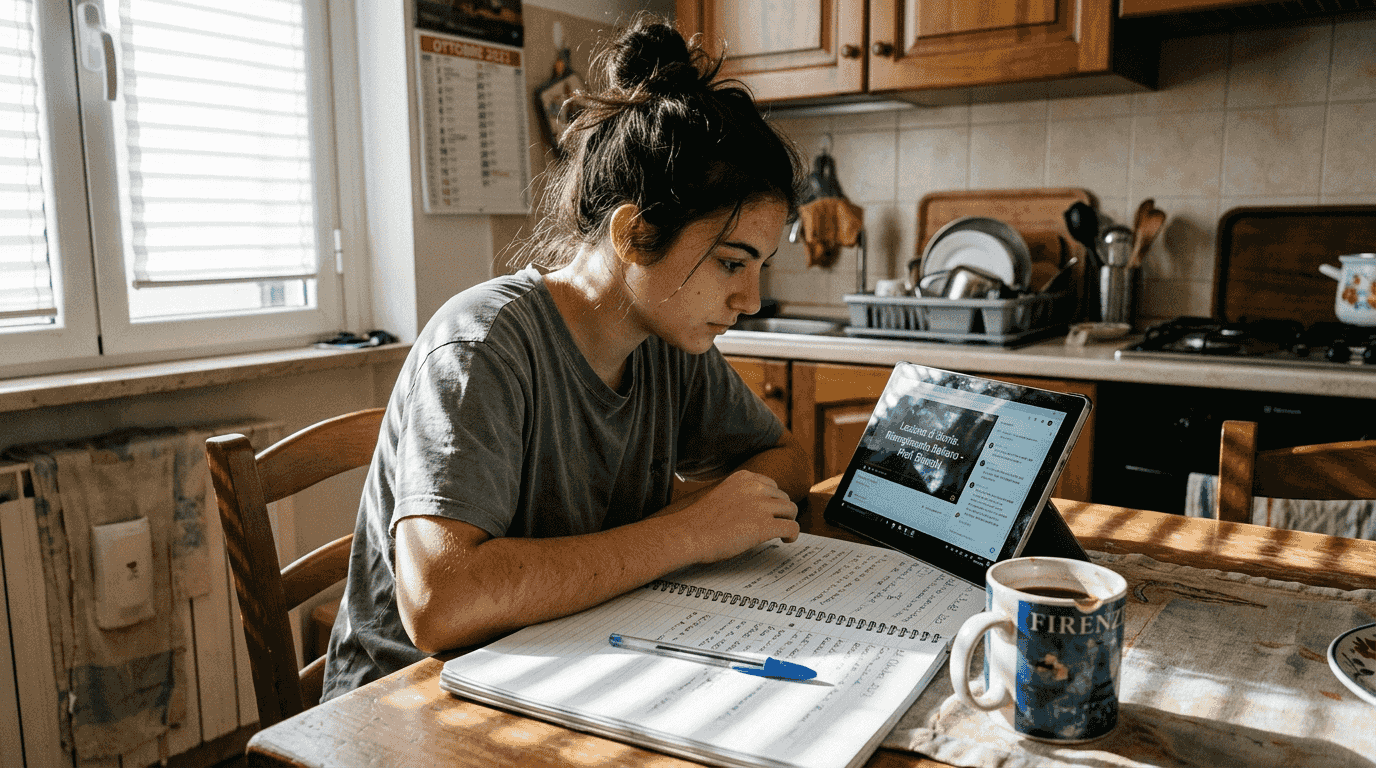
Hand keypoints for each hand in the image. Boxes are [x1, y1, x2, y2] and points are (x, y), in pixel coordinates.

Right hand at [671, 469, 798, 562]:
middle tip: (776, 524)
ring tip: (782, 533)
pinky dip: (792, 534)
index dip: (773, 501)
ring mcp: (761, 506)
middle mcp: (755, 488)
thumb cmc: (699, 520)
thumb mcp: (722, 495)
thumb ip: (740, 496)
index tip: (771, 511)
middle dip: (781, 512)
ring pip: (791, 510)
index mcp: (744, 478)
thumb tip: (755, 510)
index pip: (771, 485)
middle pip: (783, 497)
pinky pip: (791, 527)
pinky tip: (786, 540)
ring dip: (788, 521)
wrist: (687, 533)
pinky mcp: (765, 525)